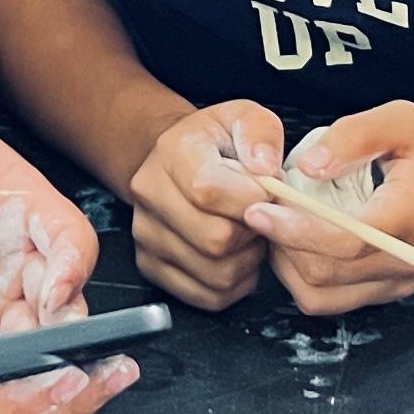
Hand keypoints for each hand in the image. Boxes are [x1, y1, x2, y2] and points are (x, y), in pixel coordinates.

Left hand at [0, 93, 99, 338]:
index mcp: (32, 204)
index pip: (71, 237)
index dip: (72, 266)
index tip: (56, 291)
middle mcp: (30, 252)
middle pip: (66, 298)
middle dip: (61, 329)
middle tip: (42, 352)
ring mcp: (8, 287)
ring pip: (37, 332)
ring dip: (29, 357)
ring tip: (8, 378)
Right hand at [125, 100, 282, 310]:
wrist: (177, 161)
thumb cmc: (215, 143)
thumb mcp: (243, 118)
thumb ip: (260, 132)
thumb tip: (264, 167)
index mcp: (172, 152)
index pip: (209, 191)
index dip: (252, 201)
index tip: (267, 194)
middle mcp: (149, 194)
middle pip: (214, 239)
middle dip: (253, 233)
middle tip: (260, 217)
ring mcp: (146, 235)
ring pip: (215, 274)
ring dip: (247, 261)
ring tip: (248, 235)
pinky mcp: (152, 266)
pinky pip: (207, 296)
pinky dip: (234, 284)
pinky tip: (237, 256)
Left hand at [244, 104, 413, 314]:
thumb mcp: (403, 120)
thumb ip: (353, 137)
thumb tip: (308, 166)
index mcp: (408, 218)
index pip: (342, 241)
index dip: (294, 229)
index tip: (259, 208)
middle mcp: (405, 261)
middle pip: (323, 275)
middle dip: (282, 244)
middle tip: (263, 209)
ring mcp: (398, 282)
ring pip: (321, 297)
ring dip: (288, 265)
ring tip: (280, 225)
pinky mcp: (389, 291)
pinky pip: (332, 300)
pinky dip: (304, 276)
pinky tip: (299, 242)